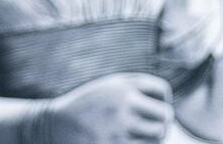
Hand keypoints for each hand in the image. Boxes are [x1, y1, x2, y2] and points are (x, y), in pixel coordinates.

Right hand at [43, 73, 173, 142]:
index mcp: (121, 84)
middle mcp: (123, 102)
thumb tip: (168, 112)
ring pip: (158, 136)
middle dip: (160, 123)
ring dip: (152, 138)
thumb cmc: (86, 108)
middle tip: (148, 128)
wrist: (54, 125)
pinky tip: (126, 140)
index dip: (161, 100)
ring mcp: (120, 125)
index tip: (149, 108)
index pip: (161, 90)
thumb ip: (135, 90)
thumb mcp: (107, 88)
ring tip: (136, 136)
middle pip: (165, 115)